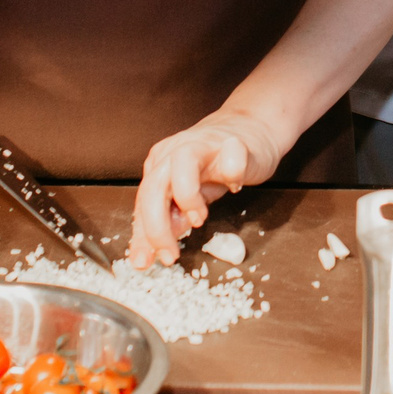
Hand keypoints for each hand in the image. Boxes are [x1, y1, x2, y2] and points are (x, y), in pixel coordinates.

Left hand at [128, 110, 287, 268]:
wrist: (250, 130)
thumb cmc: (217, 163)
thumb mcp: (188, 195)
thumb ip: (172, 219)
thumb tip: (157, 248)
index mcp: (161, 165)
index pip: (143, 202)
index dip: (142, 234)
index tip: (144, 262)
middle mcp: (176, 151)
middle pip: (155, 185)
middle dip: (157, 226)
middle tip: (169, 253)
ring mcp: (205, 145)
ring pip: (183, 163)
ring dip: (187, 197)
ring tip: (199, 219)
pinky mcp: (235, 144)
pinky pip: (231, 156)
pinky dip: (232, 172)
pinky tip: (234, 186)